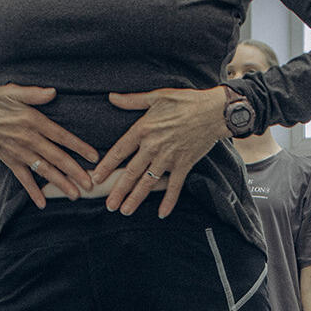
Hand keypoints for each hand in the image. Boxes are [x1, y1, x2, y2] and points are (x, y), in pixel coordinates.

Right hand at [0, 85, 96, 206]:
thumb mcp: (11, 91)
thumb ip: (33, 93)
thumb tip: (54, 92)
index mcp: (32, 120)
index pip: (61, 135)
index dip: (78, 147)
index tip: (94, 156)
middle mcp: (27, 139)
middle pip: (56, 157)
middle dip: (75, 172)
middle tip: (90, 184)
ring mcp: (17, 151)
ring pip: (43, 170)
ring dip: (60, 183)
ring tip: (75, 194)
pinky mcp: (8, 160)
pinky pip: (23, 178)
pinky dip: (32, 191)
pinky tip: (42, 203)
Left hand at [93, 87, 227, 217]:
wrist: (215, 111)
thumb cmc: (185, 101)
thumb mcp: (156, 96)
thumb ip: (132, 100)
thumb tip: (111, 97)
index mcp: (143, 129)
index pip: (119, 151)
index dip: (106, 166)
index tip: (96, 178)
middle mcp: (153, 146)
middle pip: (131, 173)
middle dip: (118, 190)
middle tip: (109, 205)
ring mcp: (169, 158)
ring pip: (148, 182)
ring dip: (136, 198)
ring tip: (125, 211)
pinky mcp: (184, 165)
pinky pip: (174, 186)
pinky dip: (169, 201)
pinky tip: (162, 213)